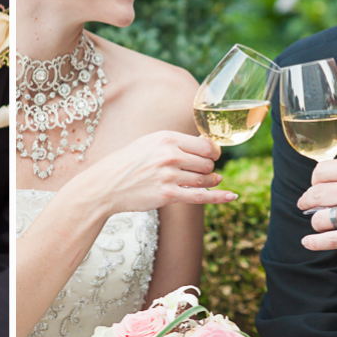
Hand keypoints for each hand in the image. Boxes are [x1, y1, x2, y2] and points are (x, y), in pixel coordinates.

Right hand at [73, 130, 234, 215]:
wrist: (106, 185)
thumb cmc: (129, 163)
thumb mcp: (150, 143)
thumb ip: (176, 143)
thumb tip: (207, 146)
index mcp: (167, 138)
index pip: (205, 145)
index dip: (213, 153)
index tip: (212, 157)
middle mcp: (169, 155)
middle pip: (208, 163)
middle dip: (208, 169)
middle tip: (199, 172)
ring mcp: (168, 175)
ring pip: (205, 179)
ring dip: (209, 182)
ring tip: (207, 182)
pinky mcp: (167, 195)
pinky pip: (200, 196)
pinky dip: (219, 197)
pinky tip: (231, 197)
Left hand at [298, 159, 336, 281]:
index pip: (323, 170)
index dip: (314, 179)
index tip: (314, 185)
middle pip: (317, 193)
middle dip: (307, 200)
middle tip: (305, 204)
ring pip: (320, 217)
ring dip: (315, 221)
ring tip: (319, 222)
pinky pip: (330, 240)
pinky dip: (315, 242)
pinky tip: (308, 242)